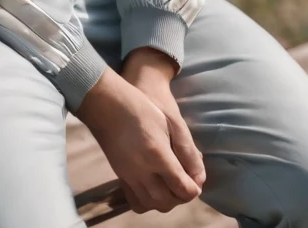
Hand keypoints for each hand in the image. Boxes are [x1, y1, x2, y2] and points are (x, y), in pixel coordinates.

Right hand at [120, 48, 205, 213]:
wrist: (108, 103)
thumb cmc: (142, 107)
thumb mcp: (171, 122)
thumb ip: (187, 151)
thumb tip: (199, 175)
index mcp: (158, 155)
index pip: (182, 187)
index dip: (193, 188)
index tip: (196, 180)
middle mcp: (142, 171)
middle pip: (166, 202)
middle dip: (180, 197)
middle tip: (185, 183)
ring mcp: (128, 175)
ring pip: (150, 204)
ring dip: (165, 201)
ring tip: (171, 186)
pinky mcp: (119, 175)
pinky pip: (135, 201)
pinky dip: (148, 201)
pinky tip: (153, 186)